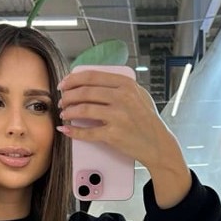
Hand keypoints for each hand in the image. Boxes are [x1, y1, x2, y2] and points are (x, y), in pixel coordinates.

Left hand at [57, 68, 190, 206]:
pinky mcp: (113, 135)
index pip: (92, 76)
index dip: (73, 80)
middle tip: (62, 101)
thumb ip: (120, 86)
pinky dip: (73, 132)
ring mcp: (118, 116)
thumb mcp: (139, 95)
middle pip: (84, 92)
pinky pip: (87, 132)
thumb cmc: (148, 120)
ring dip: (68, 112)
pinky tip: (66, 130)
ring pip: (83, 110)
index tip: (64, 84)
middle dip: (68, 96)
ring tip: (64, 114)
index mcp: (126, 84)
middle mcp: (122, 98)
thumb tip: (92, 81)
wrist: (158, 144)